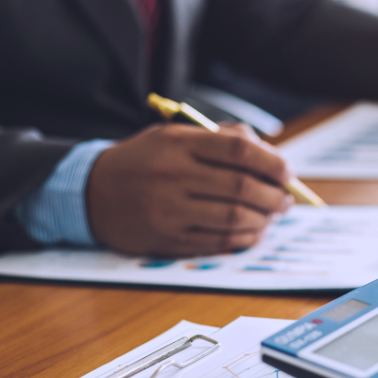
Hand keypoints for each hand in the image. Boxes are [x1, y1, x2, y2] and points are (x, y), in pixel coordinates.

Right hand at [87, 123, 292, 255]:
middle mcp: (174, 175)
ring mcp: (170, 210)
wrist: (90, 192)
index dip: (272, 162)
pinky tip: (253, 231)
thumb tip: (269, 151)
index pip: (240, 149)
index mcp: (179, 143)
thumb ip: (220, 137)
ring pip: (234, 217)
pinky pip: (218, 242)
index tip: (287, 171)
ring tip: (272, 214)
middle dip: (275, 195)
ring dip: (264, 219)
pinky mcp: (167, 239)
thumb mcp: (174, 135)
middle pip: (242, 186)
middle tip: (287, 198)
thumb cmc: (144, 160)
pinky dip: (244, 238)